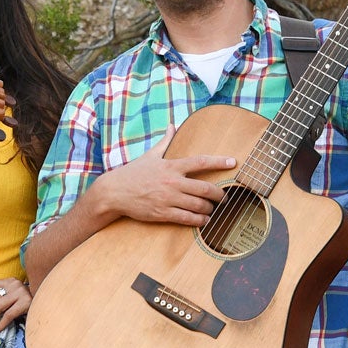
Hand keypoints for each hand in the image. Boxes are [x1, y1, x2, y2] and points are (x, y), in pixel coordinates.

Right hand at [101, 125, 234, 225]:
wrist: (114, 192)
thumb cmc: (133, 173)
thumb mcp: (150, 155)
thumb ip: (165, 142)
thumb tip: (172, 126)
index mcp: (171, 166)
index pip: (200, 162)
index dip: (219, 161)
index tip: (233, 162)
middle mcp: (172, 182)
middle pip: (204, 188)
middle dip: (219, 195)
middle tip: (225, 198)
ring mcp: (168, 198)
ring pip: (198, 205)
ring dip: (210, 209)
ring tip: (213, 211)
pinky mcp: (162, 213)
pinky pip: (186, 218)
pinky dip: (198, 220)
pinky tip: (203, 221)